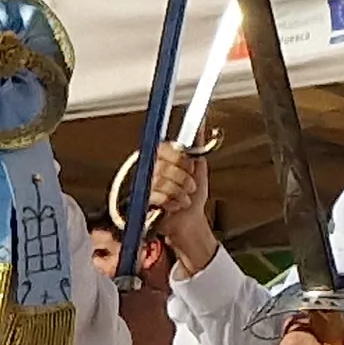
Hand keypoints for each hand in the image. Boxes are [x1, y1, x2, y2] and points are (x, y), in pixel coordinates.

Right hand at [147, 145, 218, 274]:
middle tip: (190, 186)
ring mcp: (145, 184)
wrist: (190, 221)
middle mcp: (150, 168)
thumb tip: (201, 123)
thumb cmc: (193, 196)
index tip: (190, 166)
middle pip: (163, 165)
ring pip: (161, 181)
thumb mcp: (199, 167)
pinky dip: (172, 202)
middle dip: (183, 178)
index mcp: (162, 158)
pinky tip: (176, 205)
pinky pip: (156, 195)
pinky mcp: (142, 200)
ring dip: (179, 192)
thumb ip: (197, 146)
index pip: (164, 148)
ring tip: (184, 198)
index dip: (179, 158)